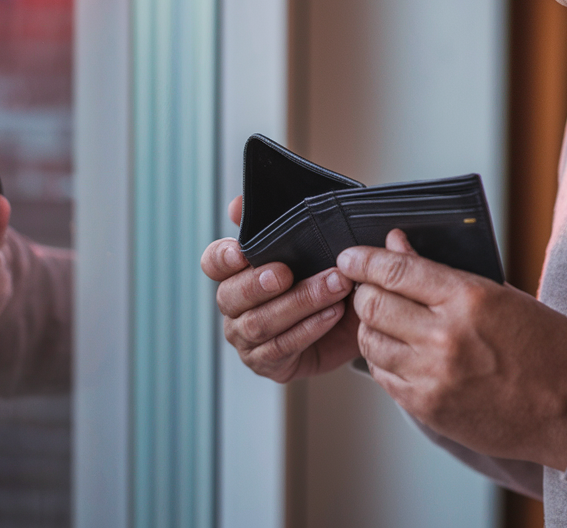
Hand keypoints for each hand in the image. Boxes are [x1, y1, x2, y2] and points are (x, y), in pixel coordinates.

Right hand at [200, 195, 359, 381]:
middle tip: (286, 272)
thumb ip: (277, 220)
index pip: (214, 262)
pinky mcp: (266, 362)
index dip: (222, 257)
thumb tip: (238, 204)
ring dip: (299, 303)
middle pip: (232, 296)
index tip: (241, 252)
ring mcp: (246, 337)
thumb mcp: (308, 242)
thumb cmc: (321, 271)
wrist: (352, 315)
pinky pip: (281, 348)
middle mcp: (234, 305)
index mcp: (236, 270)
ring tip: (333, 287)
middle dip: (259, 283)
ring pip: (259, 323)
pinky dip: (309, 328)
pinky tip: (332, 313)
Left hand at [339, 229, 566, 471]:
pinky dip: (382, 359)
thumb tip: (396, 246)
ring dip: (369, 325)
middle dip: (362, 290)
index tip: (349, 255)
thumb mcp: (499, 293)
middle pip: (373, 304)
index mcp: (468, 298)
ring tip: (382, 318)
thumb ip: (441, 273)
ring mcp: (434, 377)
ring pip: (371, 341)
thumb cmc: (547, 344)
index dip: (364, 259)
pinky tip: (397, 350)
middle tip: (366, 285)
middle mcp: (445, 337)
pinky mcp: (430, 408)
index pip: (396, 270)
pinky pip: (384, 377)